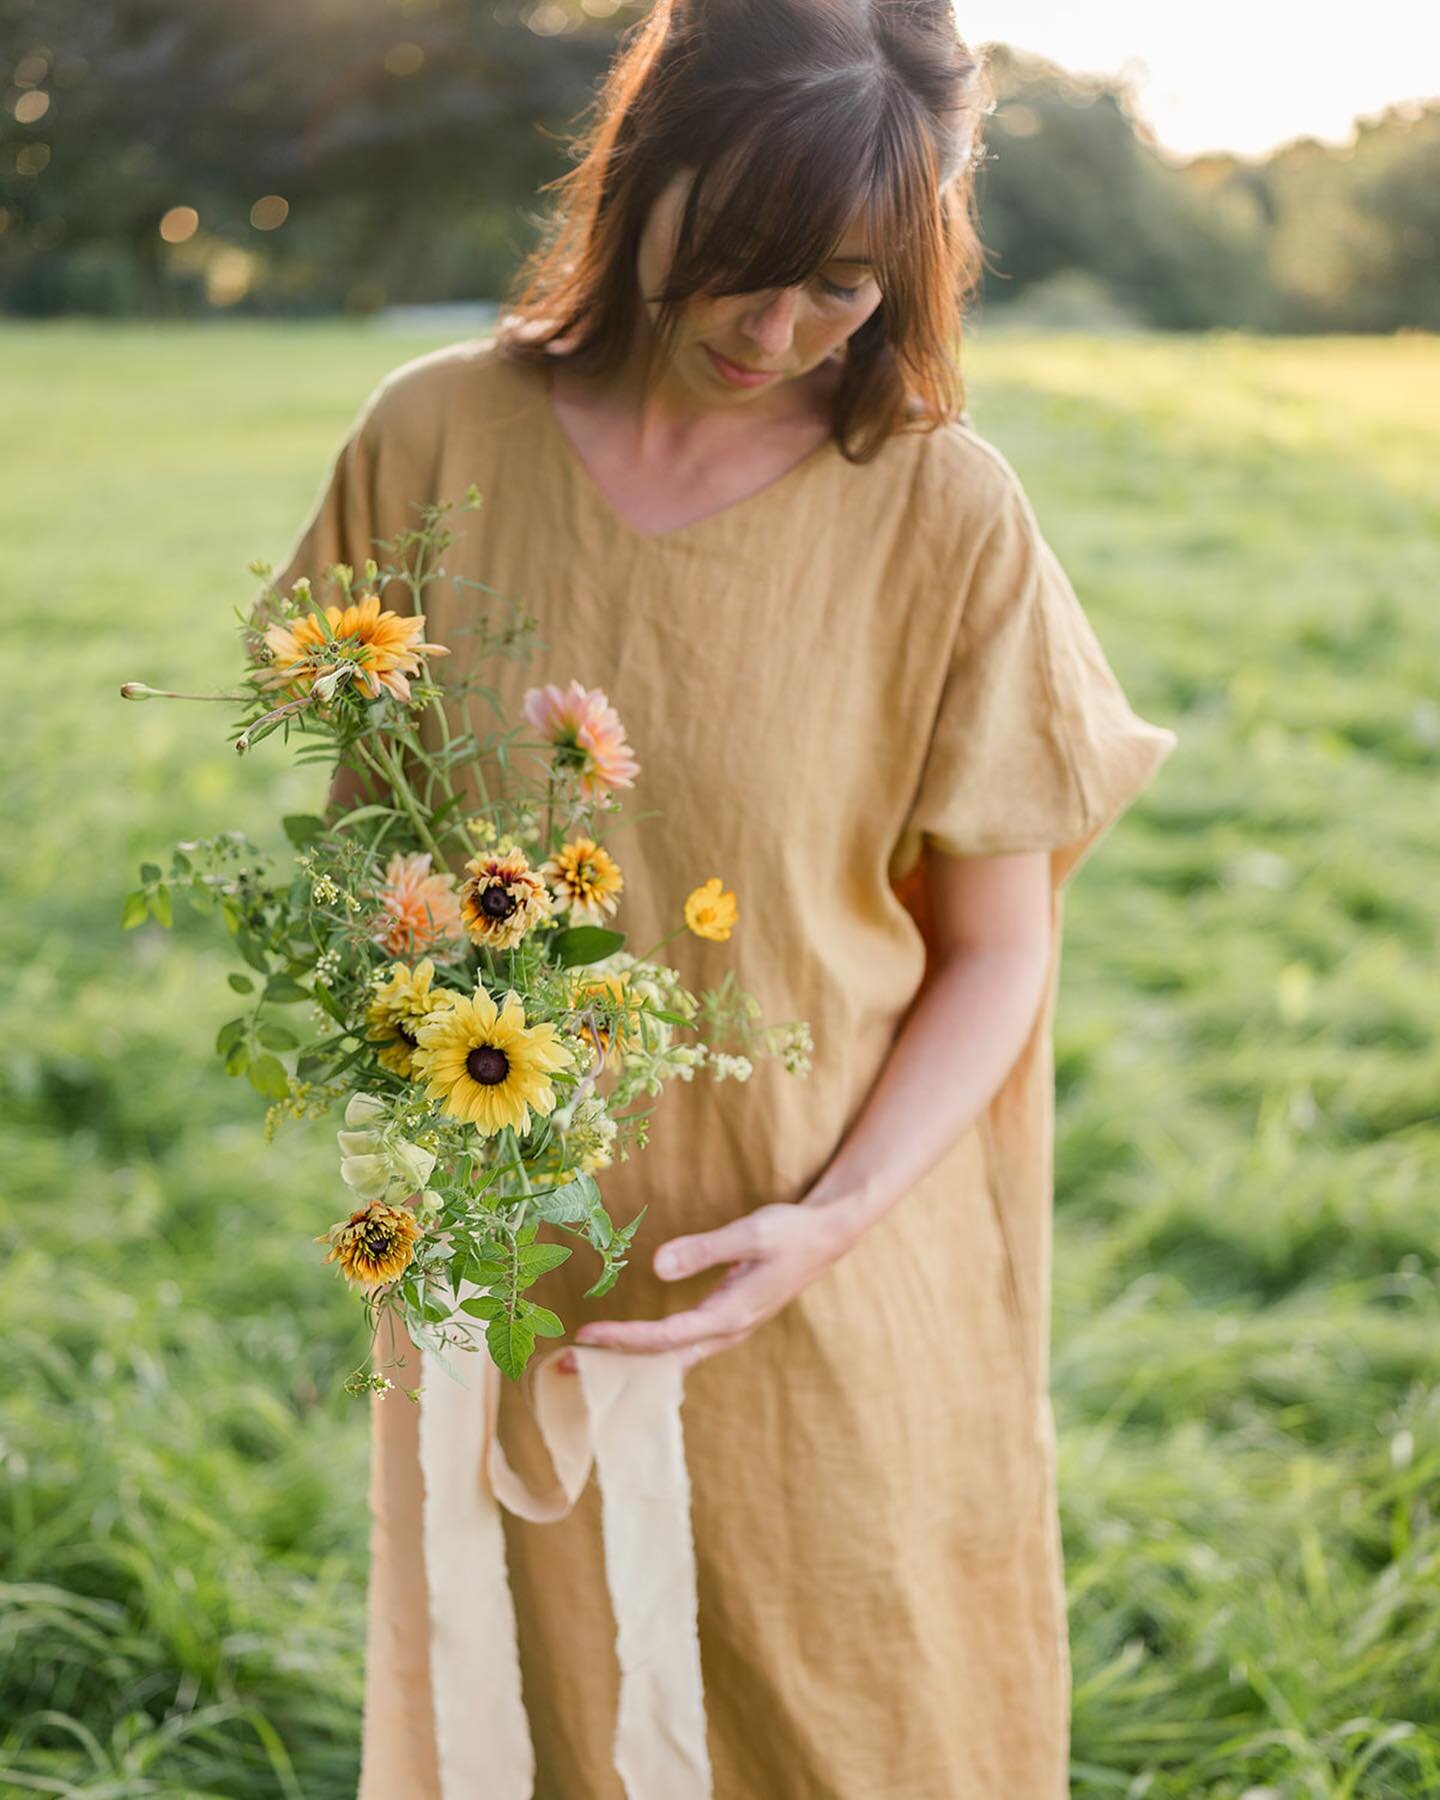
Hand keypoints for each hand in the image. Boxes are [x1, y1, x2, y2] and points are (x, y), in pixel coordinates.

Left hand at [555, 1199, 856, 1373]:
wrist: (827, 1237)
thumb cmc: (790, 1233)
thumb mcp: (751, 1233)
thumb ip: (705, 1249)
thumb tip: (656, 1266)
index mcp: (730, 1316)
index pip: (666, 1337)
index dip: (624, 1339)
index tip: (585, 1336)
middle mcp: (727, 1331)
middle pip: (662, 1359)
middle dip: (614, 1364)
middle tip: (565, 1365)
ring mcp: (727, 1329)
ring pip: (670, 1356)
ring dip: (628, 1359)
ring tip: (584, 1359)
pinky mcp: (726, 1320)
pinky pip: (680, 1345)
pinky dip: (649, 1349)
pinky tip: (627, 1349)